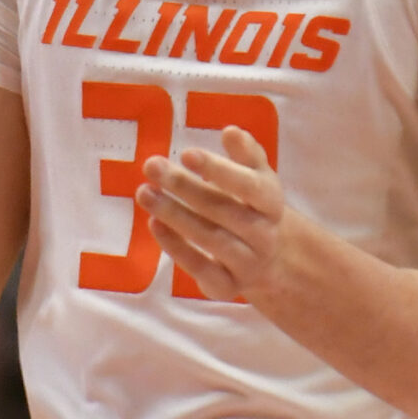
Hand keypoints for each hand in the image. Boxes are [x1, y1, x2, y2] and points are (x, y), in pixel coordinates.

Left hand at [135, 127, 294, 307]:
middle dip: (184, 187)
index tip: (186, 154)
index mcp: (272, 203)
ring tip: (145, 193)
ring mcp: (247, 264)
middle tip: (151, 166)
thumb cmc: (253, 205)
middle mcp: (264, 235)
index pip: (249, 186)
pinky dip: (176, 248)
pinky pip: (200, 269)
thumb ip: (246, 153)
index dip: (219, 170)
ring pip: (210, 239)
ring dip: (175, 215)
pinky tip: (154, 224)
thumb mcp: (257, 176)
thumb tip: (231, 132)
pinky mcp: (227, 286)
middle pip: (223, 211)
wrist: (269, 257)